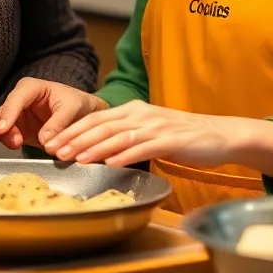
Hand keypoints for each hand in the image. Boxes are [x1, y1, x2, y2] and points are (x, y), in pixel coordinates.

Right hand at [0, 78, 107, 151]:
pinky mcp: (18, 130)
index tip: (3, 129)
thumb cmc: (77, 104)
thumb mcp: (72, 109)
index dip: (9, 113)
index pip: (17, 98)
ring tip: (10, 146)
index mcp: (32, 88)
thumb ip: (59, 123)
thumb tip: (45, 141)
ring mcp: (17, 115)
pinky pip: (4, 136)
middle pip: (2, 112)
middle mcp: (20, 99)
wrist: (83, 113)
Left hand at [46, 100, 272, 176]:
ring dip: (94, 147)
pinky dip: (125, 154)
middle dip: (75, 139)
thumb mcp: (150, 131)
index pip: (96, 119)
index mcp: (133, 110)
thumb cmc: (183, 137)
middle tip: (55, 151)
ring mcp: (157, 126)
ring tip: (75, 158)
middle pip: (102, 125)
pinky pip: (143, 147)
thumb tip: (97, 150)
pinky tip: (109, 163)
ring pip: (119, 136)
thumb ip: (126, 136)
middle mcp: (142, 114)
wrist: (220, 135)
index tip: (52, 142)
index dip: (72, 131)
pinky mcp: (171, 140)